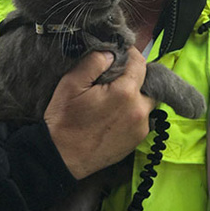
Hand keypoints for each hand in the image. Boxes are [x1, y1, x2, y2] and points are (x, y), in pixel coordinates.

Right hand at [44, 49, 152, 178]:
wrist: (62, 157)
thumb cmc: (64, 120)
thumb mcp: (71, 83)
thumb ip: (94, 62)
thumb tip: (111, 53)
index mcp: (125, 93)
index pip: (140, 63)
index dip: (129, 54)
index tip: (118, 53)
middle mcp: (139, 110)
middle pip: (148, 83)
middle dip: (134, 77)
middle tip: (113, 78)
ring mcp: (141, 127)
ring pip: (146, 102)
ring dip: (134, 96)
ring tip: (112, 98)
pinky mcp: (137, 140)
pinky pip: (141, 119)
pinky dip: (131, 112)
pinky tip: (113, 115)